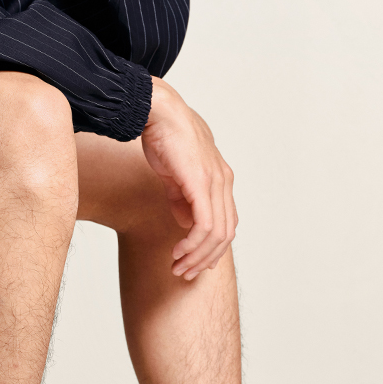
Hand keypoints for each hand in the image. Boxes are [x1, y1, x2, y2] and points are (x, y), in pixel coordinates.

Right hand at [141, 76, 237, 279]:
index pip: (226, 223)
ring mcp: (215, 182)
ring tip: (178, 267)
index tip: (193, 263)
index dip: (212, 248)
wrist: (157, 110)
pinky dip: (193, 245)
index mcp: (220, 178)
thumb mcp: (175, 173)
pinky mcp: (201, 183)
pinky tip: (178, 252)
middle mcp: (224, 181)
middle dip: (205, 259)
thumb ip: (183, 198)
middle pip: (226, 234)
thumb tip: (187, 223)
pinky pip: (204, 225)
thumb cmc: (163, 136)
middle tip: (184, 272)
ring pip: (217, 234)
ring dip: (198, 256)